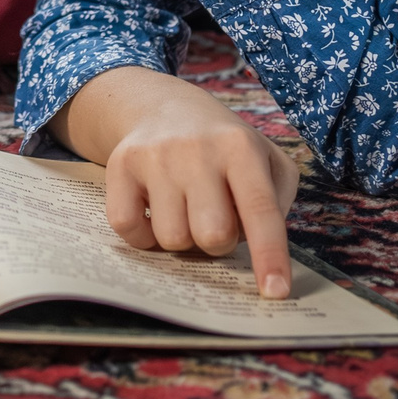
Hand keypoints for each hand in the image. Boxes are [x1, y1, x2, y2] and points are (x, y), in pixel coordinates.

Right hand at [56, 65, 299, 298]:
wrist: (162, 106)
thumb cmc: (224, 146)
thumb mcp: (267, 158)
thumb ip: (277, 201)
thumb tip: (262, 246)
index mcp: (240, 147)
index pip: (260, 209)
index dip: (270, 255)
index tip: (275, 292)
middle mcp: (196, 150)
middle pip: (212, 235)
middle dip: (218, 243)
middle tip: (216, 222)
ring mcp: (154, 156)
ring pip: (171, 238)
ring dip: (182, 238)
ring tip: (186, 212)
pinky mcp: (120, 165)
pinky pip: (128, 228)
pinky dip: (143, 235)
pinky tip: (153, 214)